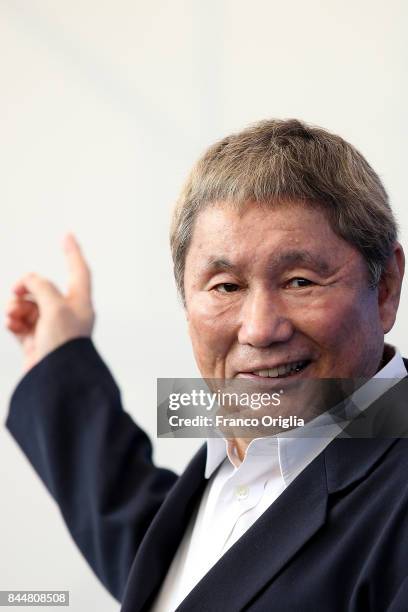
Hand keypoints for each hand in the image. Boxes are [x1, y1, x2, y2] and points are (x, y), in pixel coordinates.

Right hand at [4, 233, 95, 372]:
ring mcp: (50, 328)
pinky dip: (13, 320)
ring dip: (16, 306)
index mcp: (80, 303)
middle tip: (17, 292)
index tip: (66, 235)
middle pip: (44, 288)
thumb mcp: (55, 307)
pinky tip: (11, 323)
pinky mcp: (35, 341)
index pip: (79, 271)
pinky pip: (20, 322)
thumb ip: (42, 286)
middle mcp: (67, 314)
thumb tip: (30, 280)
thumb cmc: (63, 344)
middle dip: (26, 288)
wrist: (56, 381)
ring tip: (13, 314)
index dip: (72, 252)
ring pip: (28, 305)